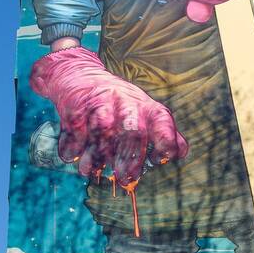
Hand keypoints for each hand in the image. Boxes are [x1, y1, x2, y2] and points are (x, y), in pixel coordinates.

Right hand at [30, 46, 187, 185]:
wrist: (79, 73)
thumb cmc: (118, 102)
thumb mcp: (143, 109)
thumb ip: (163, 130)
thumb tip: (181, 152)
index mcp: (145, 105)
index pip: (162, 122)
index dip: (165, 141)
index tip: (159, 160)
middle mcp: (125, 102)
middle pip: (132, 129)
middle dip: (130, 157)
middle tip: (125, 179)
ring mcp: (100, 101)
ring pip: (102, 130)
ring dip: (97, 155)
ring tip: (91, 171)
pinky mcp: (76, 104)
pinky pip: (75, 129)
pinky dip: (72, 146)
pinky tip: (72, 156)